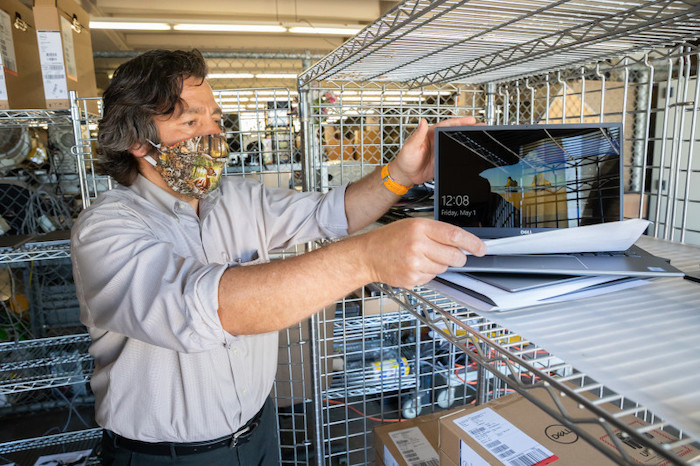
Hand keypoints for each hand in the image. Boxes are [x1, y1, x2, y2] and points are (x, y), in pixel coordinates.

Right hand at [359, 218, 485, 288]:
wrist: (368, 254)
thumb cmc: (390, 239)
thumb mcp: (413, 225)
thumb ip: (437, 232)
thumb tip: (462, 244)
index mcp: (420, 227)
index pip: (454, 236)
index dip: (472, 243)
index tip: (481, 248)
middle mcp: (418, 245)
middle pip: (454, 256)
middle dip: (457, 257)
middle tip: (450, 254)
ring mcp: (414, 264)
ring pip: (444, 268)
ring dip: (439, 265)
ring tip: (421, 257)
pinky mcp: (412, 278)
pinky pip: (432, 278)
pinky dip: (427, 273)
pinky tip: (414, 266)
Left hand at [390, 116, 478, 185]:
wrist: (405, 176)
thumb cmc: (405, 160)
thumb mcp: (410, 146)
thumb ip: (417, 135)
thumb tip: (422, 121)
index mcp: (430, 133)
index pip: (448, 125)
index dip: (460, 121)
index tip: (471, 120)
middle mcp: (437, 140)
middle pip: (456, 132)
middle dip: (469, 128)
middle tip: (483, 126)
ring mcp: (441, 149)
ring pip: (457, 142)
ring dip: (469, 139)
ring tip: (482, 136)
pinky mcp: (443, 159)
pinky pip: (456, 154)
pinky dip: (464, 152)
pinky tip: (473, 151)